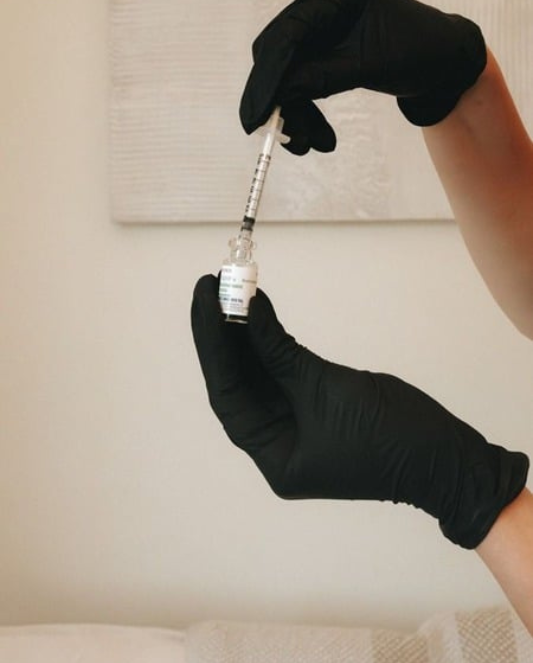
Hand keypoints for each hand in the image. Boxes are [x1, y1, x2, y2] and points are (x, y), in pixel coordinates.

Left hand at [191, 275, 527, 548]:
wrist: (446, 457)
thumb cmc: (390, 437)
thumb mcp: (327, 390)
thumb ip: (280, 351)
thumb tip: (246, 308)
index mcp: (274, 456)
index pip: (227, 393)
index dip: (211, 343)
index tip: (203, 297)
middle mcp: (277, 443)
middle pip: (238, 381)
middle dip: (222, 334)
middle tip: (209, 285)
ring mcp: (296, 425)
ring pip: (258, 373)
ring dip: (244, 334)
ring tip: (228, 289)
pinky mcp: (315, 406)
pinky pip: (282, 370)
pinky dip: (270, 341)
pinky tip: (258, 311)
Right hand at [240, 0, 486, 153]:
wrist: (441, 61)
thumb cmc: (416, 53)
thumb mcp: (366, 67)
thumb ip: (320, 77)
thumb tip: (277, 97)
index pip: (289, 35)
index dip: (269, 77)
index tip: (258, 116)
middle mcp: (321, 2)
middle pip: (280, 55)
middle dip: (281, 100)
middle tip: (283, 138)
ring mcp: (318, 25)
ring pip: (288, 74)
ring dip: (295, 112)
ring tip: (307, 146)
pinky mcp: (320, 47)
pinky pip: (300, 80)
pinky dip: (305, 108)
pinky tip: (314, 137)